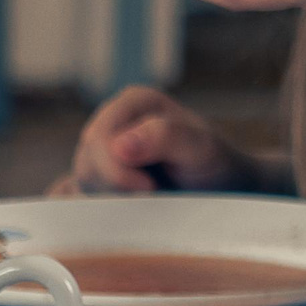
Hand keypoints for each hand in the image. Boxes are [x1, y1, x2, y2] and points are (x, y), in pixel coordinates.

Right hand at [55, 86, 250, 193]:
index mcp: (135, 102)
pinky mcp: (99, 173)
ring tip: (151, 194)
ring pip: (83, 180)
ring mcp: (104, 147)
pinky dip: (106, 204)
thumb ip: (165, 138)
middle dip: (117, 186)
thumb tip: (120, 146)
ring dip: (114, 196)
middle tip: (154, 194)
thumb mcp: (199, 148)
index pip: (98, 139)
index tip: (150, 189)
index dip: (117, 171)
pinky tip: (134, 202)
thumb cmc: (213, 163)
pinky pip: (82, 193)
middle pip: (87, 160)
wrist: (222, 187)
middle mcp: (114, 119)